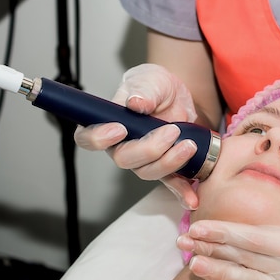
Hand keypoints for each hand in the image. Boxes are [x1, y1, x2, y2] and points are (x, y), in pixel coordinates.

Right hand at [74, 64, 199, 208]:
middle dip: (149, 149)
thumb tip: (135, 103)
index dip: (98, 138)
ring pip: (149, 172)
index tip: (118, 129)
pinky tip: (191, 199)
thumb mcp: (150, 80)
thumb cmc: (154, 86)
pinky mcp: (164, 166)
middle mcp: (122, 147)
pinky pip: (170, 183)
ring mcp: (143, 160)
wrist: (177, 95)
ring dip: (170, 163)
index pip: (88, 137)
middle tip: (171, 131)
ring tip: (189, 145)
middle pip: (125, 159)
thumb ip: (143, 90)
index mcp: (107, 124)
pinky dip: (181, 191)